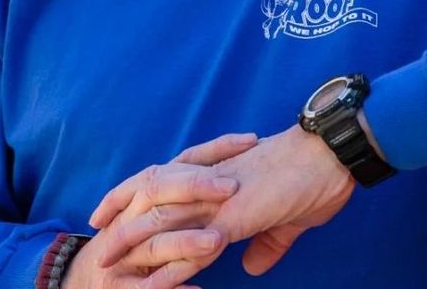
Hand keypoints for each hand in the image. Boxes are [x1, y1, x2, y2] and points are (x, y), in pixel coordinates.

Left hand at [104, 125, 354, 288]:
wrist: (331, 154)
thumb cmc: (316, 176)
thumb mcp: (287, 214)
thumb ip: (267, 240)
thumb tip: (253, 264)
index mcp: (222, 175)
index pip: (168, 179)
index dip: (137, 193)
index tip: (114, 209)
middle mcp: (212, 183)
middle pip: (152, 195)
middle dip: (120, 216)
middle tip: (94, 236)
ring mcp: (218, 201)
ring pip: (162, 223)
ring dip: (132, 249)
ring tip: (107, 270)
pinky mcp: (232, 219)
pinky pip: (191, 250)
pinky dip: (168, 274)